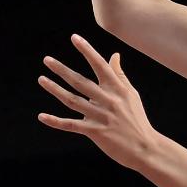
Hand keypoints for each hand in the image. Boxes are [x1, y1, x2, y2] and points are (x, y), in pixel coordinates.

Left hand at [37, 34, 159, 170]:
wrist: (146, 148)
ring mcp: (101, 116)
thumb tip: (115, 55)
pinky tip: (42, 116)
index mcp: (117, 89)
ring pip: (72, 100)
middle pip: (80, 82)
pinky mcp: (95, 132)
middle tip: (46, 60)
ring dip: (55, 89)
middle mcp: (108, 100)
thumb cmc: (136, 118)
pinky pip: (71, 125)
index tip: (74, 37)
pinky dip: (55, 121)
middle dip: (62, 70)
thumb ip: (119, 75)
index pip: (100, 65)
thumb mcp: (131, 95)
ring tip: (41, 79)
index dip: (87, 51)